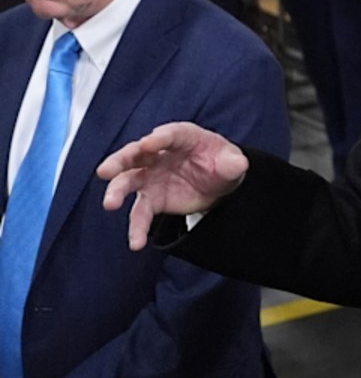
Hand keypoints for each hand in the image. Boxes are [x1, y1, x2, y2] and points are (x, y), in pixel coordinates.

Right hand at [97, 122, 248, 250]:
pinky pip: (140, 212)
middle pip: (136, 154)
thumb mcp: (232, 161)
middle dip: (120, 161)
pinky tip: (135, 243)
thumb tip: (237, 164)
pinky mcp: (152, 198)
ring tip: (109, 204)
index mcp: (182, 137)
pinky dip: (136, 227)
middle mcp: (159, 154)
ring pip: (129, 182)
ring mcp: (152, 176)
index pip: (169, 135)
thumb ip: (233, 163)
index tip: (147, 144)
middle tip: (106, 171)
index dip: (158, 138)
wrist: (219, 184)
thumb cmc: (221, 163)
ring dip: (117, 191)